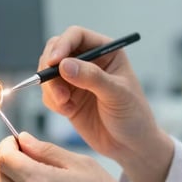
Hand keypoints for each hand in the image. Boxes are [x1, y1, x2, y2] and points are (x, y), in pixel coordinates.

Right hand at [39, 26, 173, 181]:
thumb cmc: (133, 116)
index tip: (55, 61)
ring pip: (48, 71)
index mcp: (105, 51)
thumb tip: (64, 65)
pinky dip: (52, 101)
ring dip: (50, 87)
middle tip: (52, 84)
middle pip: (56, 49)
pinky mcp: (67, 97)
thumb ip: (92, 78)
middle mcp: (88, 61)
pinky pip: (48, 92)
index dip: (62, 44)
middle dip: (49, 66)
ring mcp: (76, 79)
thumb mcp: (117, 94)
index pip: (77, 35)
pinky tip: (68, 111)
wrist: (131, 146)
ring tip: (64, 104)